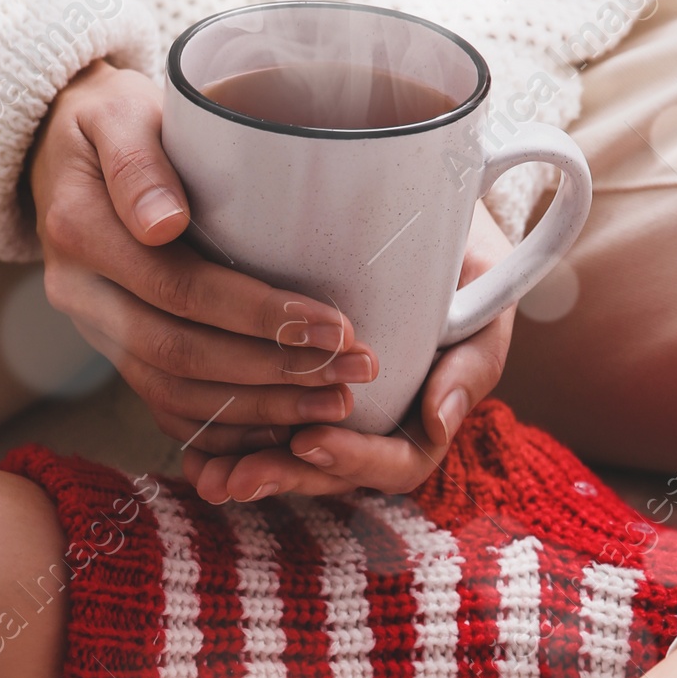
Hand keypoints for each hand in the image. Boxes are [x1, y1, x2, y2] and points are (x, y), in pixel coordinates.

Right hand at [28, 59, 376, 452]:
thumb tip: (163, 223)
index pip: (177, 288)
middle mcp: (82, 294)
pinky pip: (167, 406)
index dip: (257, 315)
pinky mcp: (117, 349)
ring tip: (336, 403)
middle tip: (354, 371)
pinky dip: (226, 428)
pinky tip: (284, 428)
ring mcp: (96, 330)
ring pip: (176, 392)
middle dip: (275, 371)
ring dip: (261, 406)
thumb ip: (138, 163)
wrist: (71, 148)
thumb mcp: (118, 111)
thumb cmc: (113, 119)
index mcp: (80, 231)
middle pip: (180, 354)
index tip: (333, 324)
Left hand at [178, 202, 516, 502]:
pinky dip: (225, 447)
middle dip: (285, 477)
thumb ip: (474, 353)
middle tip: (239, 478)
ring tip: (208, 478)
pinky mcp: (282, 385)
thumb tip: (439, 422)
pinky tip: (194, 457)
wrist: (421, 199)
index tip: (310, 440)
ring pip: (288, 459)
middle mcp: (375, 419)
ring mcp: (327, 407)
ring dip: (246, 472)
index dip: (354, 460)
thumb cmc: (457, 243)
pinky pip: (253, 430)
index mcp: (425, 408)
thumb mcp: (482, 284)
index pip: (396, 461)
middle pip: (331, 473)